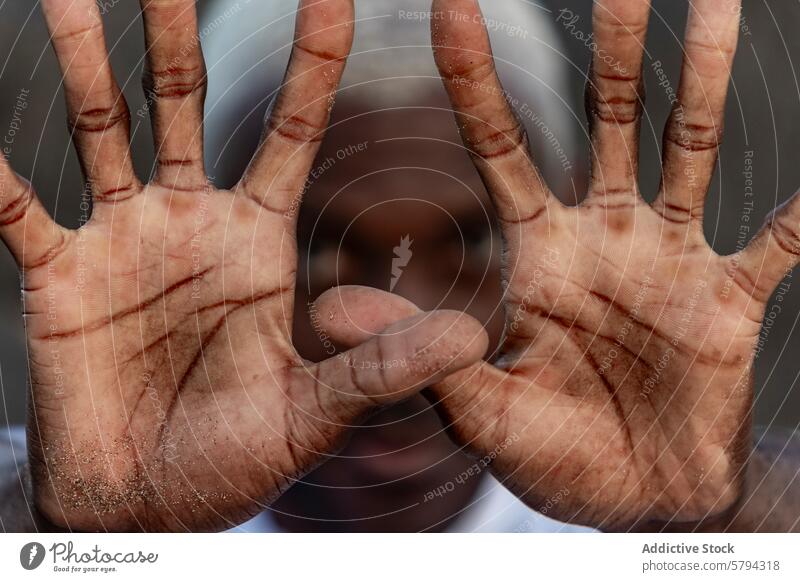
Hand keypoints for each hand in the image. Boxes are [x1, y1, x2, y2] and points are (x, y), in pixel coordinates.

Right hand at [0, 0, 485, 530]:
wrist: (156, 504)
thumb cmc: (238, 460)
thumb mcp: (317, 411)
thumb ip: (382, 368)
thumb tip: (472, 339)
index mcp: (258, 240)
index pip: (292, 130)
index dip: (314, 61)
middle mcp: (192, 222)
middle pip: (185, 102)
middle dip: (177, 30)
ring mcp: (124, 242)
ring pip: (102, 130)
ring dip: (82, 64)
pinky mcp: (61, 277)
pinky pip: (14, 212)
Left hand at [317, 0, 799, 530]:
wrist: (629, 504)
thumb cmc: (550, 457)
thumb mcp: (474, 405)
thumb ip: (414, 351)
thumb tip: (327, 308)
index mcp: (536, 254)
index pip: (498, 147)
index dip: (473, 80)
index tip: (449, 6)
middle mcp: (602, 238)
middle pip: (606, 122)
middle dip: (610, 48)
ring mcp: (669, 261)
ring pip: (689, 150)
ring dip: (703, 81)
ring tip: (715, 5)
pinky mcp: (727, 301)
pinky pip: (779, 245)